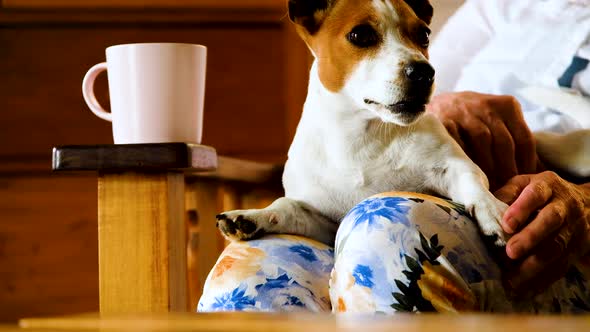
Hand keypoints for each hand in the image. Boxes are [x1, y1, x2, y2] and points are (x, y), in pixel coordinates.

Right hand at [427, 92, 537, 189]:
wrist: (440, 104)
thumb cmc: (476, 120)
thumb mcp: (499, 122)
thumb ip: (517, 141)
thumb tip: (540, 171)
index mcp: (507, 106)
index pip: (524, 139)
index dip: (526, 164)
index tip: (524, 183)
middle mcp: (488, 106)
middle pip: (505, 142)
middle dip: (507, 169)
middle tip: (507, 190)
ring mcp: (465, 112)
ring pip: (483, 141)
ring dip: (487, 167)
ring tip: (489, 185)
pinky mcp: (445, 121)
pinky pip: (458, 143)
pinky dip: (464, 160)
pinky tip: (468, 174)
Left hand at [494, 171, 589, 294]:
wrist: (584, 203)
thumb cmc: (539, 194)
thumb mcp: (523, 184)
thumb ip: (505, 194)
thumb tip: (482, 209)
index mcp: (547, 185)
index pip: (536, 194)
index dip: (521, 208)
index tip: (506, 224)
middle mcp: (565, 205)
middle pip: (551, 220)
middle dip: (530, 237)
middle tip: (510, 253)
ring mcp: (575, 227)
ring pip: (558, 246)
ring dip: (535, 264)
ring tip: (513, 278)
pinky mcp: (579, 248)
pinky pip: (563, 265)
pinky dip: (545, 279)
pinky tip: (527, 289)